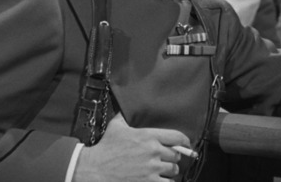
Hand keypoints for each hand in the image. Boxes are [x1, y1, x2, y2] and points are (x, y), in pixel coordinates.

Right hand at [73, 112, 189, 181]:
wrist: (94, 170)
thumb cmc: (105, 148)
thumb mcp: (116, 127)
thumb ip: (125, 116)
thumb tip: (127, 107)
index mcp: (148, 136)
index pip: (177, 136)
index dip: (184, 141)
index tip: (186, 144)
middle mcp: (153, 151)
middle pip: (176, 155)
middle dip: (173, 157)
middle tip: (167, 159)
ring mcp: (151, 169)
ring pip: (173, 170)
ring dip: (170, 171)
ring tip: (163, 171)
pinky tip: (161, 180)